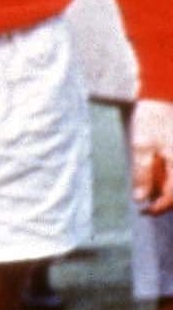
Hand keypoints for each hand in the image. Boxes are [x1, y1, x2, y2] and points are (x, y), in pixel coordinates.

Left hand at [132, 99, 172, 215]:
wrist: (160, 97)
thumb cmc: (150, 120)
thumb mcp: (141, 146)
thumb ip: (142, 173)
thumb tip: (140, 198)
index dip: (159, 207)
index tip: (144, 211)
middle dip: (164, 200)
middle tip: (146, 205)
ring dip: (167, 190)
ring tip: (150, 190)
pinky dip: (169, 178)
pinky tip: (157, 176)